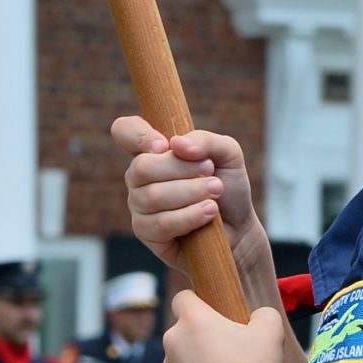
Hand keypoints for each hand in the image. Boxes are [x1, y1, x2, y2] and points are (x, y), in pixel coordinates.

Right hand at [111, 118, 270, 290]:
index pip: (124, 130)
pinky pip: (161, 224)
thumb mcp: (227, 154)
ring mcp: (139, 205)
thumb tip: (177, 144)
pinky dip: (190, 216)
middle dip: (183, 169)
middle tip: (210, 173)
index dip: (139, 135)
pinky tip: (209, 213)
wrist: (239, 228)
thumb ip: (206, 141)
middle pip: (142, 166)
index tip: (166, 146)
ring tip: (216, 193)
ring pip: (153, 196)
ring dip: (192, 193)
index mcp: (152, 151)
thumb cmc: (227, 187)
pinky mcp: (146, 232)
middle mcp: (139, 177)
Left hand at [163, 295, 288, 362]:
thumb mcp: (271, 331)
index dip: (199, 301)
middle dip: (203, 335)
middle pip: (184, 329)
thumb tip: (258, 317)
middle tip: (232, 348)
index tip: (217, 313)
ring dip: (200, 361)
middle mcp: (173, 342)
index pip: (182, 297)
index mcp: (192, 320)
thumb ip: (263, 314)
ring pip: (184, 358)